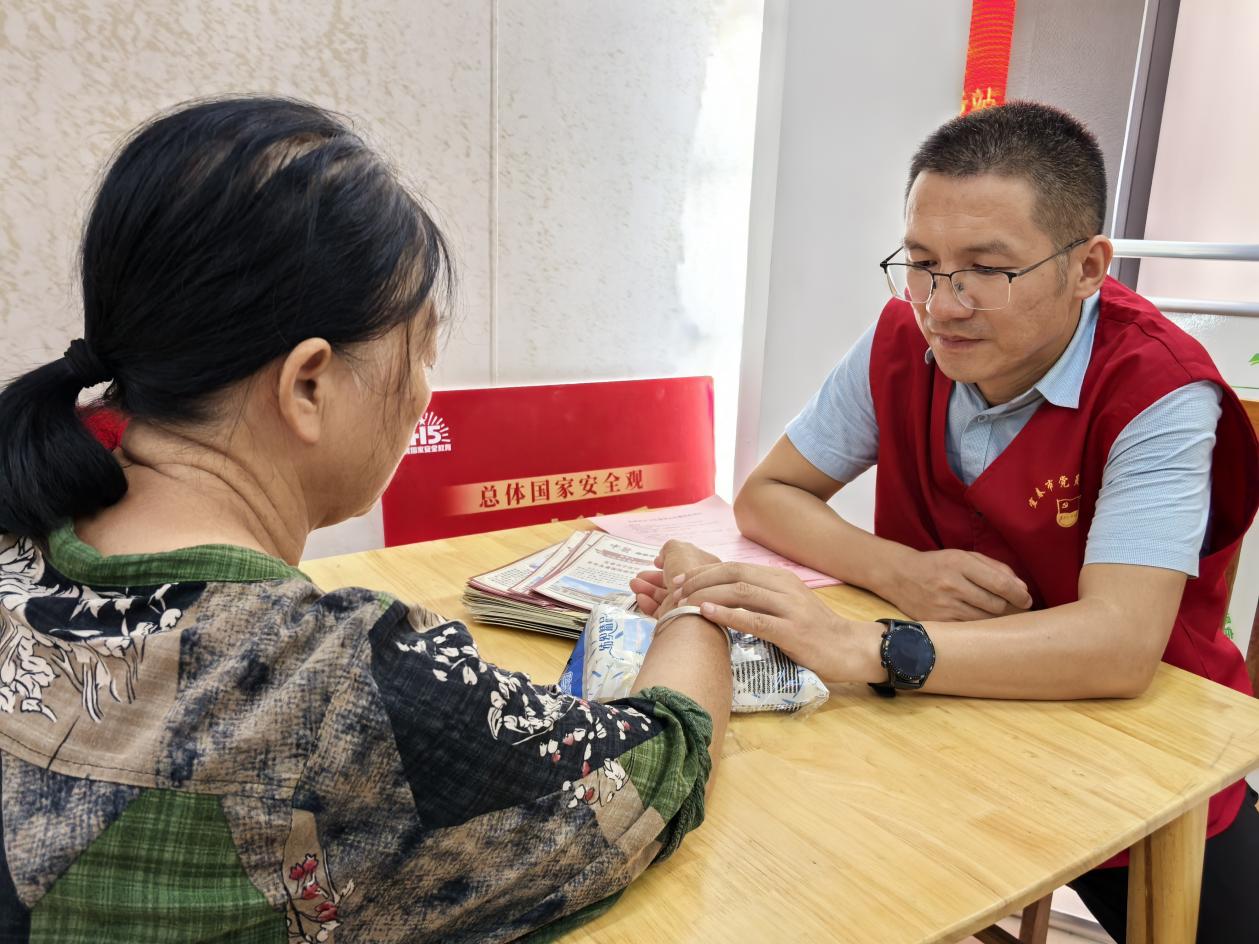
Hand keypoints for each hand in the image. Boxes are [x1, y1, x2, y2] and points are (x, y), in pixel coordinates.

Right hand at [629, 540, 718, 616]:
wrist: (689, 608)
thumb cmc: (687, 574)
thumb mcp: (678, 549)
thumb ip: (669, 548)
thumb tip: (664, 556)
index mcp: (707, 571)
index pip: (688, 566)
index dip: (671, 562)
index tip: (657, 563)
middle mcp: (700, 589)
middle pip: (674, 582)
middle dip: (654, 577)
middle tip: (640, 575)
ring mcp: (690, 606)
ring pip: (666, 596)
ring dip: (648, 589)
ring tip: (634, 584)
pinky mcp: (679, 621)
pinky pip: (663, 611)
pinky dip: (649, 604)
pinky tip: (640, 597)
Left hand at [672, 561, 878, 682]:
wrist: (851, 649)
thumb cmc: (815, 632)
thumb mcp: (787, 606)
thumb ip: (761, 600)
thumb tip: (722, 600)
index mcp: (779, 579)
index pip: (734, 567)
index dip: (704, 571)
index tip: (680, 579)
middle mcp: (783, 587)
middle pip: (733, 574)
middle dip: (699, 579)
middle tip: (675, 589)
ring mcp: (789, 608)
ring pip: (740, 592)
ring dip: (707, 595)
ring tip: (683, 602)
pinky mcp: (792, 631)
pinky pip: (754, 619)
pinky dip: (727, 614)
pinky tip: (707, 614)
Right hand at [887, 549, 1032, 621]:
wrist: (899, 576)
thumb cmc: (938, 564)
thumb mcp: (964, 556)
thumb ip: (994, 568)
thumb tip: (1021, 588)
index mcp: (959, 563)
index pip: (999, 583)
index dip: (1018, 594)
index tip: (1027, 599)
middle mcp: (951, 585)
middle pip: (994, 604)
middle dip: (1009, 607)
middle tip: (1013, 607)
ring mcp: (943, 606)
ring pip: (984, 619)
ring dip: (996, 618)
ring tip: (998, 613)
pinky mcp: (937, 622)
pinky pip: (969, 629)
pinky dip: (980, 626)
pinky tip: (981, 620)